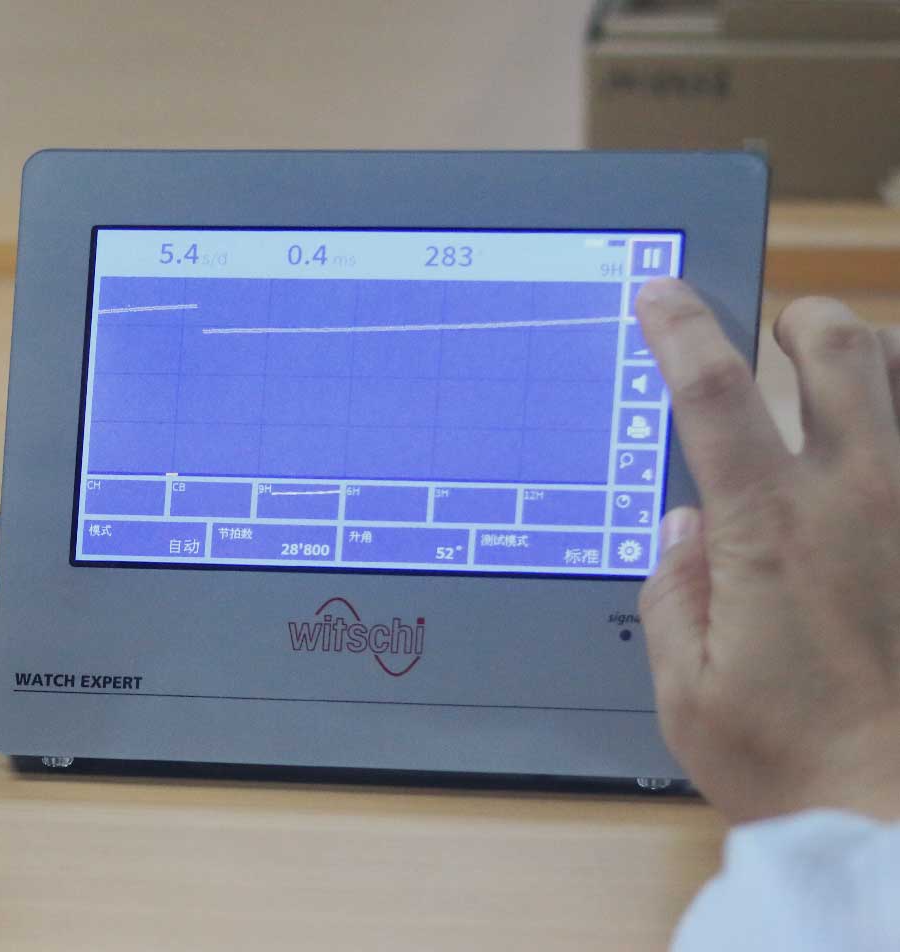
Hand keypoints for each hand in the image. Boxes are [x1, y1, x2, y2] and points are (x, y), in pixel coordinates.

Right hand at [635, 279, 899, 823]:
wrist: (899, 814)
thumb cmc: (792, 762)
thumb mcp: (687, 692)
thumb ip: (674, 593)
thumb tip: (683, 529)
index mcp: (770, 531)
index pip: (713, 390)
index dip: (679, 326)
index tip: (660, 294)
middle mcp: (858, 502)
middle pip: (839, 345)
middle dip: (801, 319)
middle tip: (776, 337)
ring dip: (871, 356)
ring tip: (841, 378)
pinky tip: (885, 446)